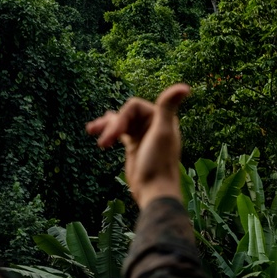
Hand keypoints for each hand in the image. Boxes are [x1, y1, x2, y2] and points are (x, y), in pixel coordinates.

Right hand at [86, 85, 188, 207]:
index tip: (116, 134)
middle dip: (112, 125)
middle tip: (104, 142)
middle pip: (125, 114)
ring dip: (106, 126)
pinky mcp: (134, 144)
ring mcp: (142, 134)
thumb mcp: (162, 132)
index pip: (134, 106)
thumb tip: (185, 87)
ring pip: (121, 122)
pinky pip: (119, 131)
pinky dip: (108, 131)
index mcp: (162, 118)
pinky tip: (99, 134)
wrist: (153, 190)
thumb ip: (168, 107)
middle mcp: (153, 124)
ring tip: (90, 130)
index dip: (122, 117)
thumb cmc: (158, 163)